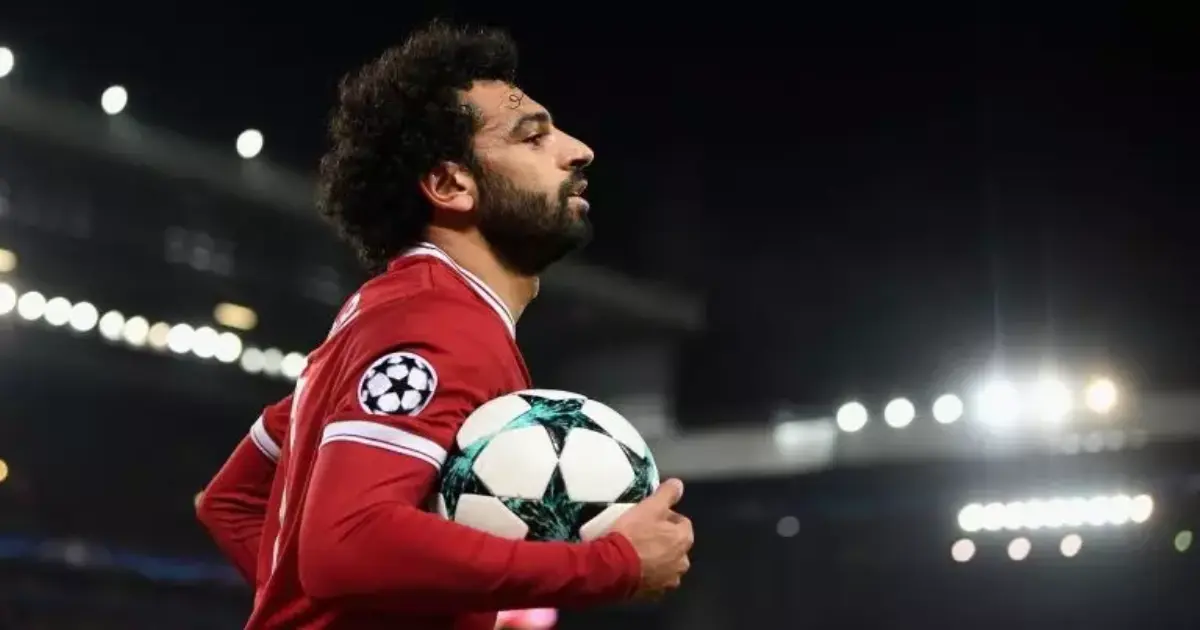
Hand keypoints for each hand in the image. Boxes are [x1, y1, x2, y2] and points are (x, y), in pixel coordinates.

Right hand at [609, 478, 692, 598]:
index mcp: (684, 540)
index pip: (682, 523)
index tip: (650, 515)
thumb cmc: (633, 534)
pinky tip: (632, 566)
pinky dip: (646, 573)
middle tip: (642, 532)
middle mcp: (682, 562)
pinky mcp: (652, 594)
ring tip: (636, 551)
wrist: (611, 568)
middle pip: (674, 545)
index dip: (666, 517)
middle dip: (663, 540)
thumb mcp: (650, 506)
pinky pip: (652, 579)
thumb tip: (679, 484)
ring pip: (665, 564)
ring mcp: (668, 581)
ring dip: (656, 558)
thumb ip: (667, 493)